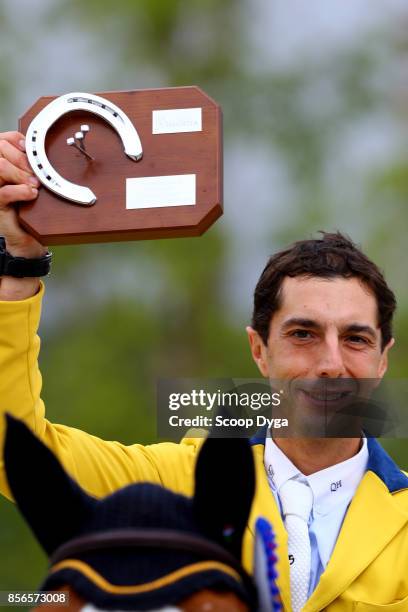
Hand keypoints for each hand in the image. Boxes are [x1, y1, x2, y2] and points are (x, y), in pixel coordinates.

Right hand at [0, 131, 46, 257]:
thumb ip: (30, 167)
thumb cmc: (29, 212)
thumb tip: (39, 153)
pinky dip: (21, 191)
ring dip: (21, 173)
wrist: (25, 240)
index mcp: (2, 165)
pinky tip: (32, 194)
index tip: (29, 149)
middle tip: (35, 172)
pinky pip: (4, 192)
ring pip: (0, 166)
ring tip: (34, 185)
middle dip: (22, 158)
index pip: (2, 140)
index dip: (16, 140)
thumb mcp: (32, 185)